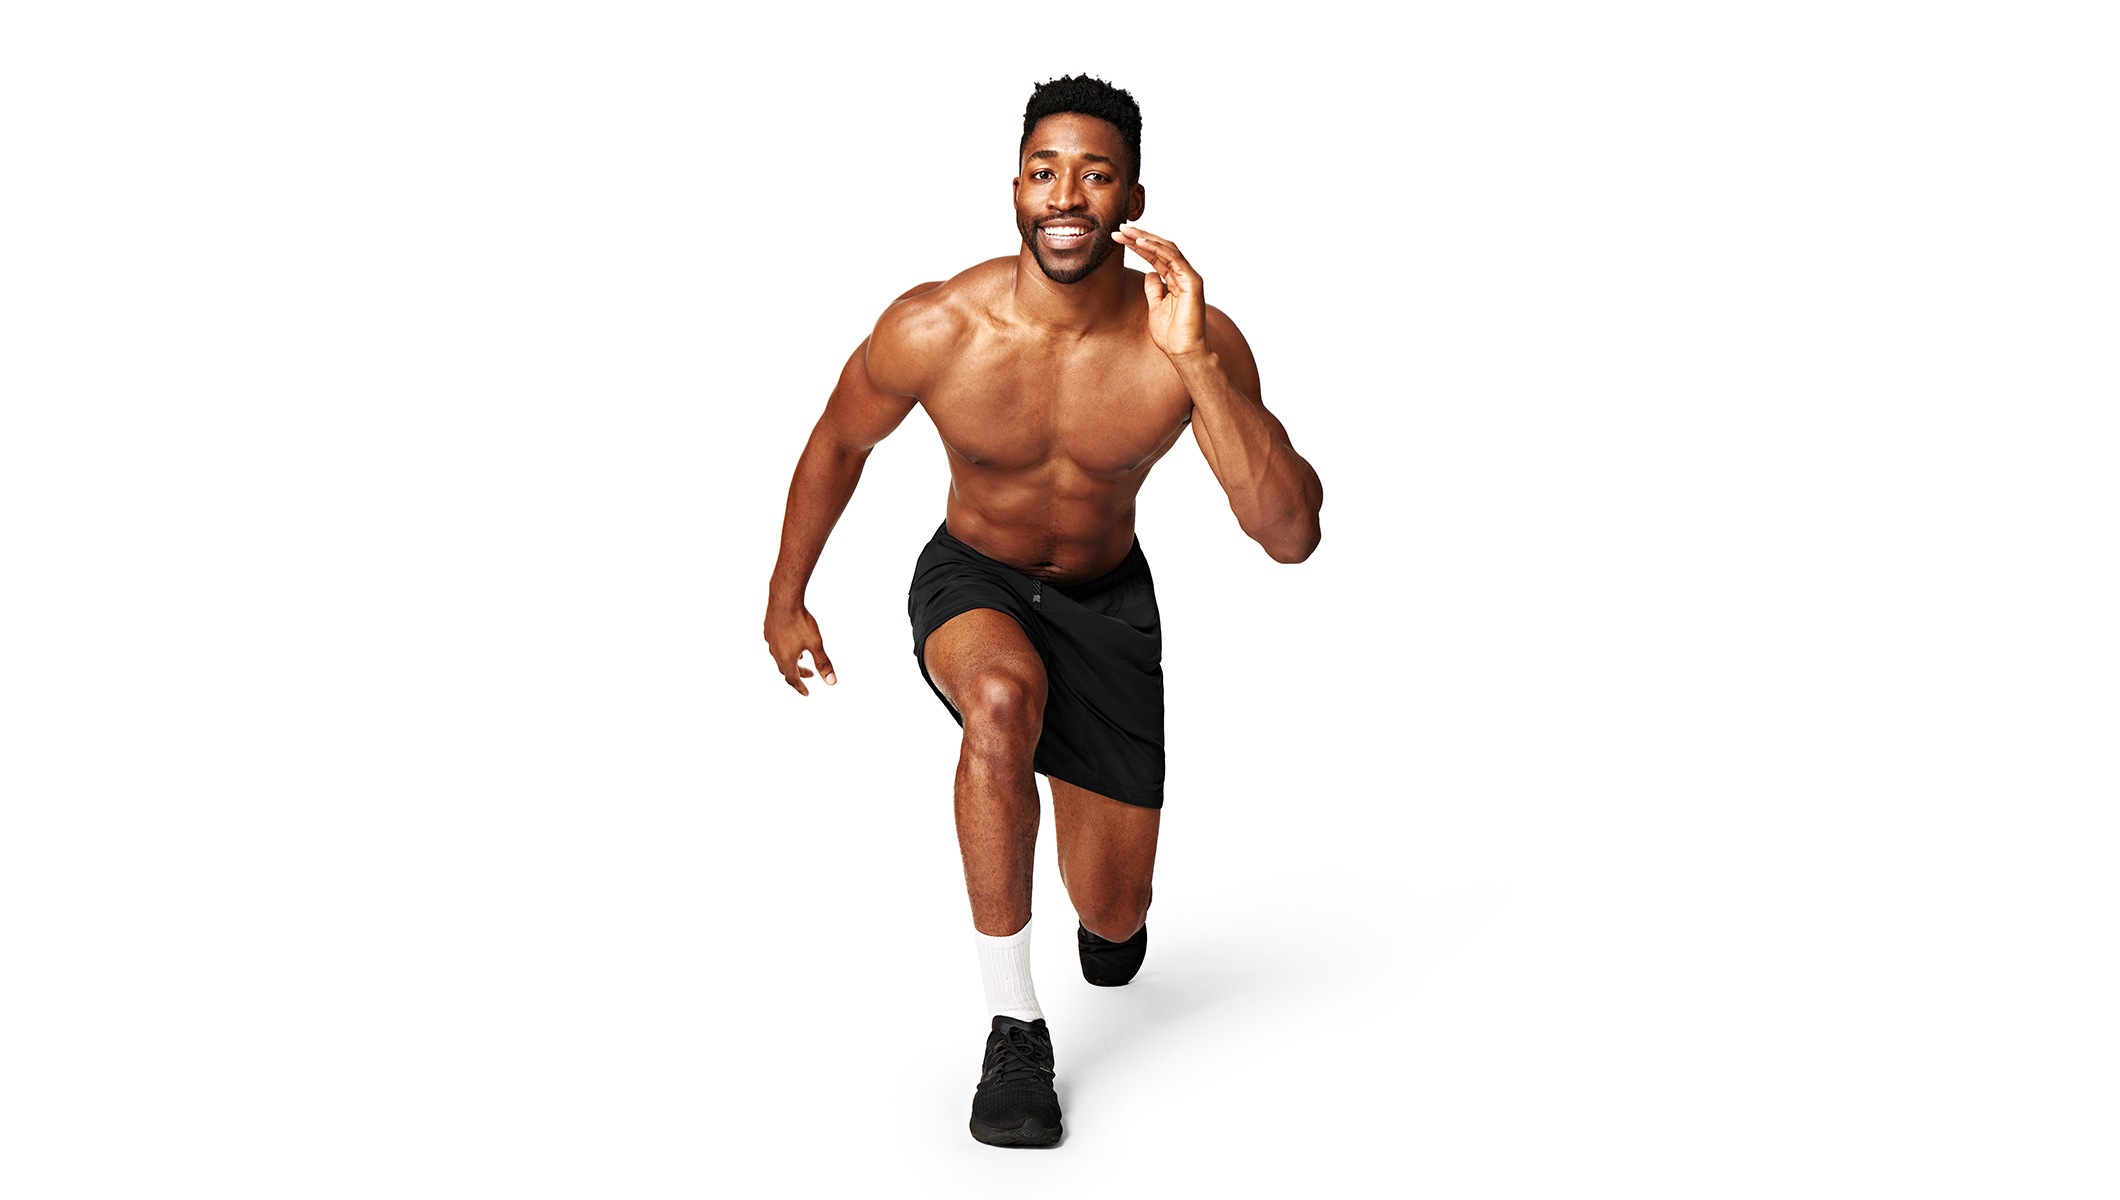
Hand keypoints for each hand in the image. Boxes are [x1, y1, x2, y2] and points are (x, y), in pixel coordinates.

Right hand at [764, 603, 835, 695]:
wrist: (784, 600)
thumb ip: (823, 664)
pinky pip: (775, 645)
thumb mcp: (816, 644)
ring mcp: (770, 641)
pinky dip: (784, 649)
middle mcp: (775, 653)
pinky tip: (790, 641)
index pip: (793, 679)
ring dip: (791, 661)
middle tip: (810, 675)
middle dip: (798, 674)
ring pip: (779, 657)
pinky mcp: (768, 630)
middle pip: (785, 670)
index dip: (800, 687)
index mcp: (786, 659)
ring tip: (801, 658)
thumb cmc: (800, 622)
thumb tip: (832, 682)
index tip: (807, 693)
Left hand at [1114, 225, 1206, 360]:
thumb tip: (1150, 273)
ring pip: (1166, 249)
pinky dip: (1156, 248)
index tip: (1119, 238)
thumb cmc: (1171, 335)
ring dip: (1145, 238)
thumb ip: (1154, 289)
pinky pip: (1173, 259)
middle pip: (1160, 249)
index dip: (1137, 246)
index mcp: (1175, 281)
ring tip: (1126, 232)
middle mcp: (1184, 275)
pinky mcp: (1192, 282)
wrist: (1183, 352)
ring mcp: (1189, 277)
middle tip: (1119, 228)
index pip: (1156, 257)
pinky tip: (1140, 242)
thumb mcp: (1155, 308)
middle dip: (1139, 237)